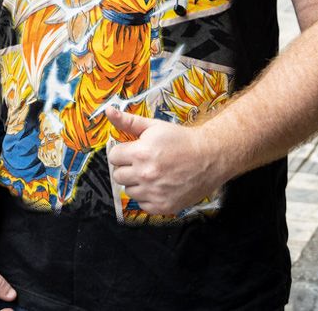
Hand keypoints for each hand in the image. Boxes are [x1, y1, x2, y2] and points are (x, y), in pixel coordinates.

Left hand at [105, 107, 230, 215]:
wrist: (209, 158)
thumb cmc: (181, 140)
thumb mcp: (154, 127)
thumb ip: (128, 121)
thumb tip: (108, 111)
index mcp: (140, 153)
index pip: (113, 157)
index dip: (122, 152)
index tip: (133, 151)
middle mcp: (145, 174)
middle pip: (118, 175)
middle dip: (127, 167)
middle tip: (143, 162)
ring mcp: (154, 192)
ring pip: (129, 190)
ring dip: (136, 183)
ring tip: (152, 174)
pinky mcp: (163, 206)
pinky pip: (142, 204)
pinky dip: (147, 196)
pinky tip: (159, 186)